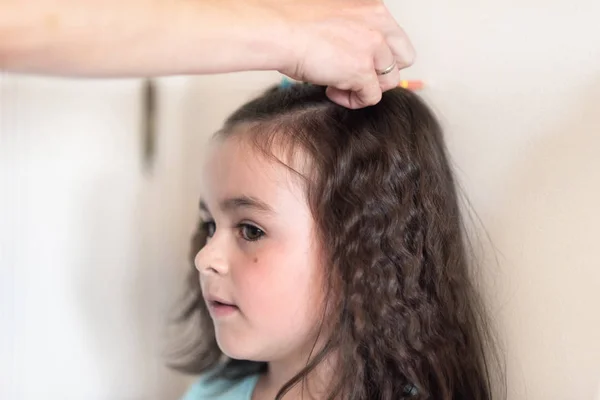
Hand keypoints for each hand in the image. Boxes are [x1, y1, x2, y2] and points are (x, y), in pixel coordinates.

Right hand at [275, 0, 415, 108]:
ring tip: (339, 85)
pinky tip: (332, 91)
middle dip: (382, 72)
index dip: (380, 55)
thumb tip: (350, 54)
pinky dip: (353, 100)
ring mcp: (372, 48)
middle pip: (403, 58)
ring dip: (367, 88)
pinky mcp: (362, 70)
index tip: (360, 61)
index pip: (395, 37)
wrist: (278, 30)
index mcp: (372, 8)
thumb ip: (351, 32)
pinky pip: (372, 97)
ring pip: (390, 81)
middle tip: (357, 76)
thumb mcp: (333, 18)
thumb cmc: (292, 23)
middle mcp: (378, 24)